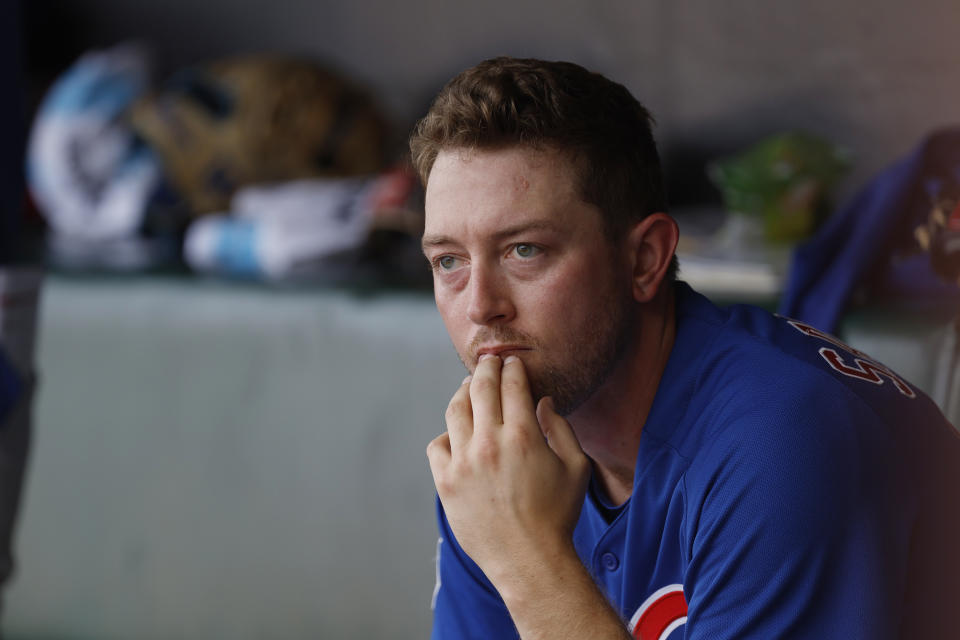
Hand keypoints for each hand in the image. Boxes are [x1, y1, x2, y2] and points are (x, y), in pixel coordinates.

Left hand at [426, 354, 590, 588]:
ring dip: (463, 393)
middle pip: (480, 388)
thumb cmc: (557, 515)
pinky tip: (458, 434)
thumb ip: (561, 428)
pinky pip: (437, 445)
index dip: (512, 368)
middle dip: (486, 369)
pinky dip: (447, 435)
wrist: (528, 559)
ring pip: (455, 411)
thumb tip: (543, 402)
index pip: (512, 385)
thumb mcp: (575, 467)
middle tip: (489, 362)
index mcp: (523, 435)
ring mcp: (463, 462)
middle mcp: (489, 443)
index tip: (512, 363)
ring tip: (469, 388)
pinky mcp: (446, 482)